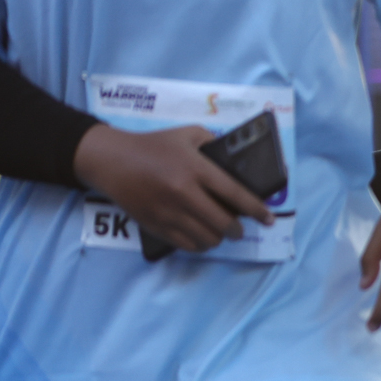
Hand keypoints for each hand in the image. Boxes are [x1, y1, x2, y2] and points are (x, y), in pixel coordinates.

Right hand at [73, 123, 272, 252]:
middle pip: (224, 223)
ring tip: (220, 232)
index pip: (234, 194)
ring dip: (219, 238)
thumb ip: (213, 142)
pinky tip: (202, 237)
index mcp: (195, 169)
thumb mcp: (187, 134)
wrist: (111, 160)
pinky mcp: (155, 225)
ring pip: (207, 238)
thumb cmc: (153, 146)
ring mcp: (169, 212)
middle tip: (240, 229)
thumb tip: (235, 161)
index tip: (269, 219)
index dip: (256, 210)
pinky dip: (200, 245)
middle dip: (238, 230)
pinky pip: (187, 245)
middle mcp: (184, 193)